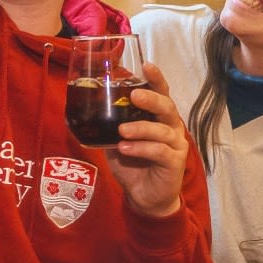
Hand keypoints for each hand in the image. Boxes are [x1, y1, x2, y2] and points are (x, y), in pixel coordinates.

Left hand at [108, 62, 189, 219]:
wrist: (146, 198)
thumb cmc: (134, 165)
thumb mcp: (118, 142)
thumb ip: (110, 127)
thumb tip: (86, 110)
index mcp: (159, 118)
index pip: (162, 93)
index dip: (156, 78)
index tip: (146, 64)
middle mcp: (171, 127)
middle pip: (167, 107)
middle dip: (151, 99)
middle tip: (134, 96)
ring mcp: (175, 145)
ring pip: (162, 130)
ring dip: (141, 128)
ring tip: (121, 131)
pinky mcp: (175, 163)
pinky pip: (160, 151)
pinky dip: (141, 148)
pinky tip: (126, 148)